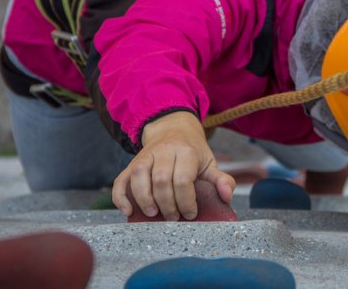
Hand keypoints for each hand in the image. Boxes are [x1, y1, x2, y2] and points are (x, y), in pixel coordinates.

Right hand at [112, 111, 234, 220]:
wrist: (173, 129)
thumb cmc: (193, 153)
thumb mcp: (210, 163)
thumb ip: (221, 180)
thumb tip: (227, 196)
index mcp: (186, 152)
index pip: (183, 179)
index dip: (186, 201)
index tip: (190, 214)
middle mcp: (164, 151)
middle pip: (161, 180)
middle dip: (167, 204)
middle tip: (174, 217)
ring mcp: (145, 156)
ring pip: (139, 177)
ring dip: (145, 199)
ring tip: (153, 214)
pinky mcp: (132, 163)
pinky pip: (121, 179)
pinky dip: (121, 197)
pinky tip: (128, 211)